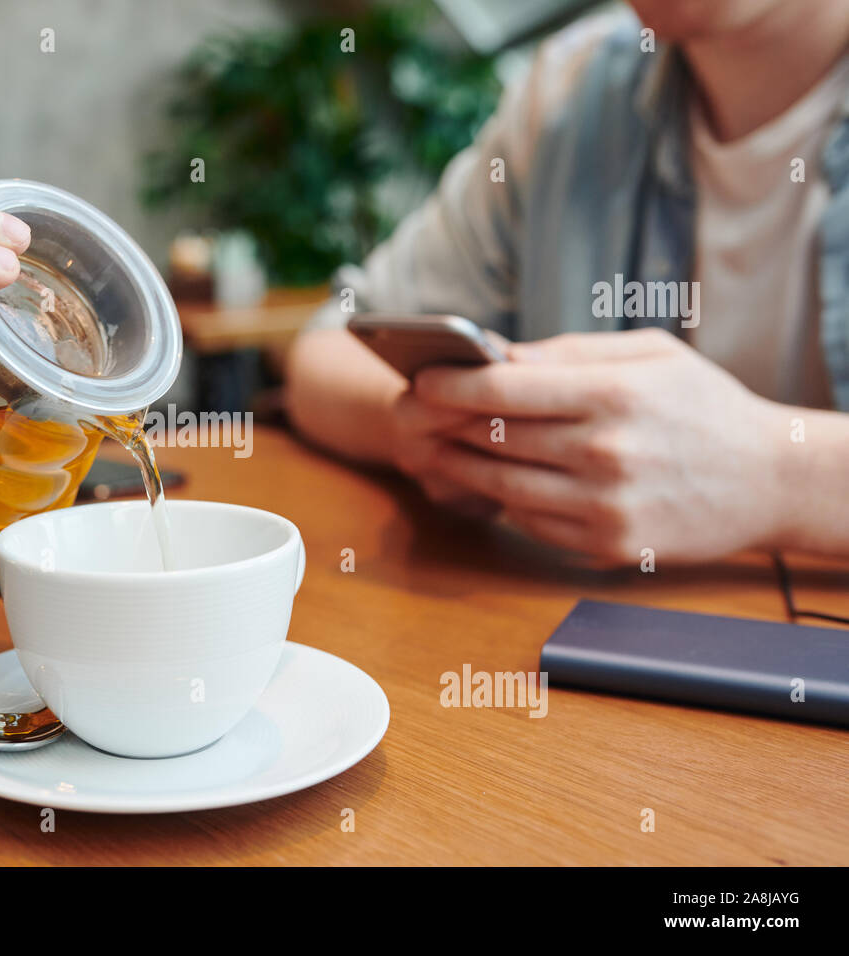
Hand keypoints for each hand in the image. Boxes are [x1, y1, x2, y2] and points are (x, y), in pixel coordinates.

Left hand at [410, 327, 789, 564]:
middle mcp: (604, 451)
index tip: (422, 377)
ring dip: (461, 466)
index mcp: (613, 394)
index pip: (503, 390)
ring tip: (440, 447)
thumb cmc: (705, 407)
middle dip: (447, 423)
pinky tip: (490, 482)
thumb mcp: (650, 356)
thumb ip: (570, 354)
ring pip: (501, 485)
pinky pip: (530, 521)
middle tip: (419, 413)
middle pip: (493, 437)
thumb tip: (499, 355)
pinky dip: (502, 500)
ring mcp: (604, 503)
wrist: (771, 480)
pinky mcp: (606, 543)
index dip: (451, 384)